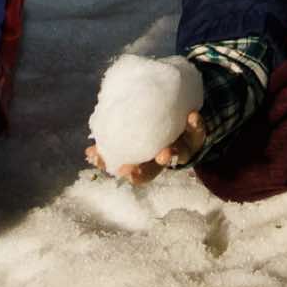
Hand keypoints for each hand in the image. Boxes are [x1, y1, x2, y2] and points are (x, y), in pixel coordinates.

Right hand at [85, 109, 205, 185]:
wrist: (187, 113)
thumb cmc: (155, 125)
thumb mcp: (134, 132)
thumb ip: (114, 139)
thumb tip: (89, 151)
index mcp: (149, 158)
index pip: (136, 170)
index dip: (123, 170)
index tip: (111, 167)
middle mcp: (165, 156)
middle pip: (155, 169)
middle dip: (143, 172)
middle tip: (132, 172)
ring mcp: (183, 146)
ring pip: (178, 155)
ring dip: (171, 155)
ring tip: (164, 153)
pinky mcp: (198, 134)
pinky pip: (198, 131)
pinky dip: (195, 125)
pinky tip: (191, 116)